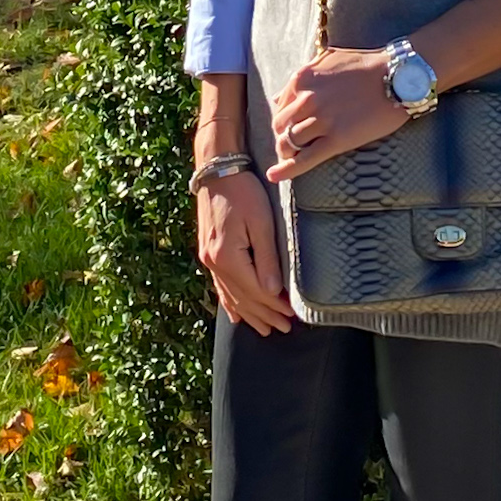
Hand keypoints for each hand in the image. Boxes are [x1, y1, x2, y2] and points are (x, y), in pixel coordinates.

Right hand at [196, 172, 292, 331]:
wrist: (216, 170)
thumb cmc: (243, 191)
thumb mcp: (261, 222)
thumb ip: (267, 258)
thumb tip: (273, 291)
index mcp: (228, 257)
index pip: (256, 291)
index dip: (275, 306)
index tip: (293, 316)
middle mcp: (214, 263)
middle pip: (243, 298)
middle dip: (265, 315)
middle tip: (286, 329)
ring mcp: (208, 260)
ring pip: (231, 295)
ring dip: (249, 314)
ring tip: (266, 329)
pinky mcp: (207, 253)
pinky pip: (219, 286)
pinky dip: (229, 303)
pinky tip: (236, 315)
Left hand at [263, 47, 408, 183]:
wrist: (397, 76)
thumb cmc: (366, 65)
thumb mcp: (327, 60)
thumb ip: (302, 78)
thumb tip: (278, 97)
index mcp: (302, 79)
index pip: (280, 106)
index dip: (283, 119)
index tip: (289, 126)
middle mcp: (307, 99)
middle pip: (280, 126)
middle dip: (282, 136)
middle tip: (291, 143)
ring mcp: (321, 120)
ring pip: (289, 142)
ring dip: (286, 152)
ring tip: (292, 157)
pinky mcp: (336, 139)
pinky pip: (305, 159)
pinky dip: (286, 170)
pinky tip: (275, 176)